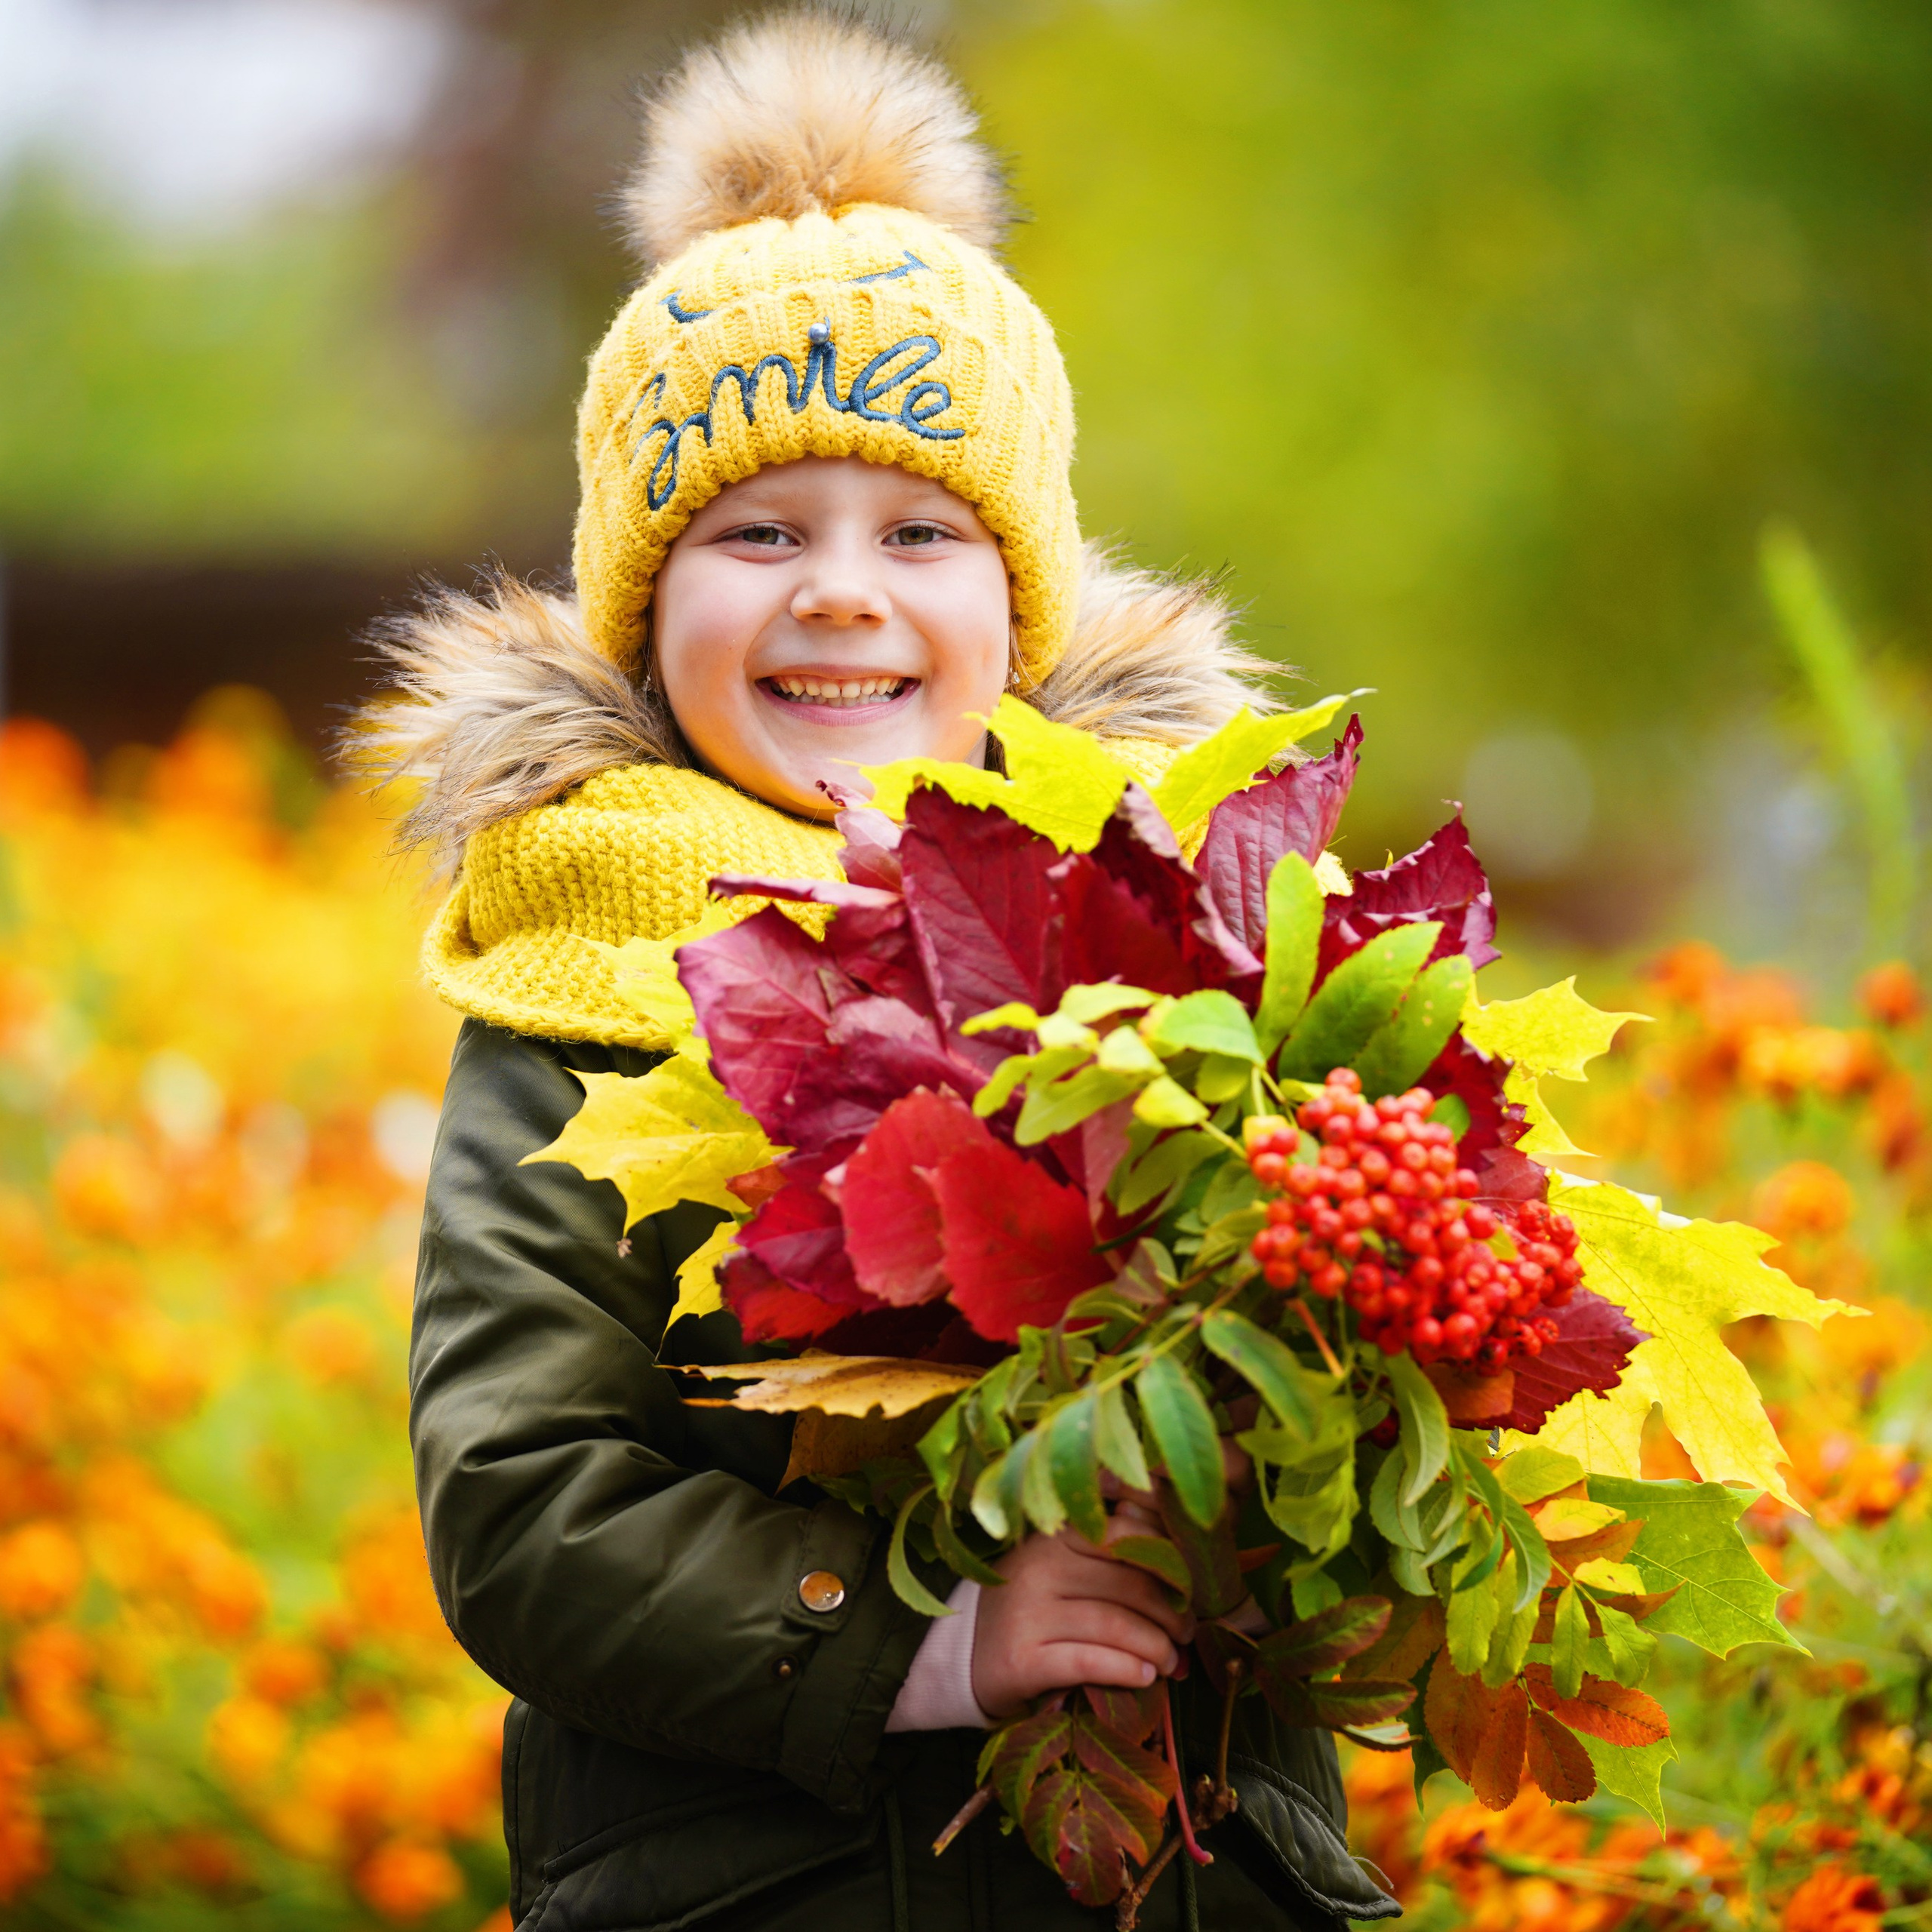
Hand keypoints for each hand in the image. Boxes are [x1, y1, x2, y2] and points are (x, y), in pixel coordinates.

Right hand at [970, 1517, 1194, 1719]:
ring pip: (1115, 1625)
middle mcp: (1039, 1565)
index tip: (1189, 1591)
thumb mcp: (1066, 1564)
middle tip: (1186, 1634)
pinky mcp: (1021, 1659)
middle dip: (1172, 1614)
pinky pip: (1090, 1662)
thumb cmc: (1037, 1605)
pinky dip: (1126, 1670)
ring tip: (1172, 1662)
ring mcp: (1027, 1612)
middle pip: (1129, 1585)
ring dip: (1157, 1647)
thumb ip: (1112, 1552)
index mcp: (1056, 1534)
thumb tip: (1183, 1555)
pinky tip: (1144, 1676)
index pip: (1127, 1537)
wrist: (969, 1652)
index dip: (1169, 1566)